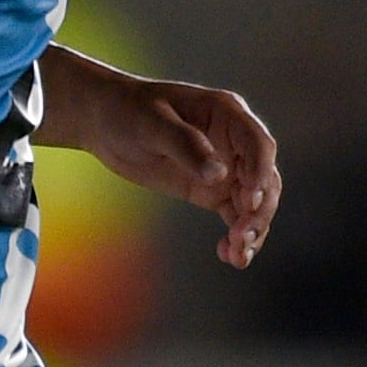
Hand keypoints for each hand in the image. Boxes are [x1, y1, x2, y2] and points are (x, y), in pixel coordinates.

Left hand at [42, 56, 280, 268]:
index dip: (260, 172)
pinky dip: (236, 236)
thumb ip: (185, 145)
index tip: (251, 200)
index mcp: (227, 114)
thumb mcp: (151, 123)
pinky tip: (231, 256)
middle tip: (242, 236)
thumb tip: (219, 175)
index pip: (258, 145)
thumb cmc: (127, 110)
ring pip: (254, 202)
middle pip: (263, 179)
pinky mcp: (211, 190)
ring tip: (238, 256)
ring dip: (252, 229)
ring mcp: (226, 168)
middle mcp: (235, 143)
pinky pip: (233, 214)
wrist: (104, 122)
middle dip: (259, 209)